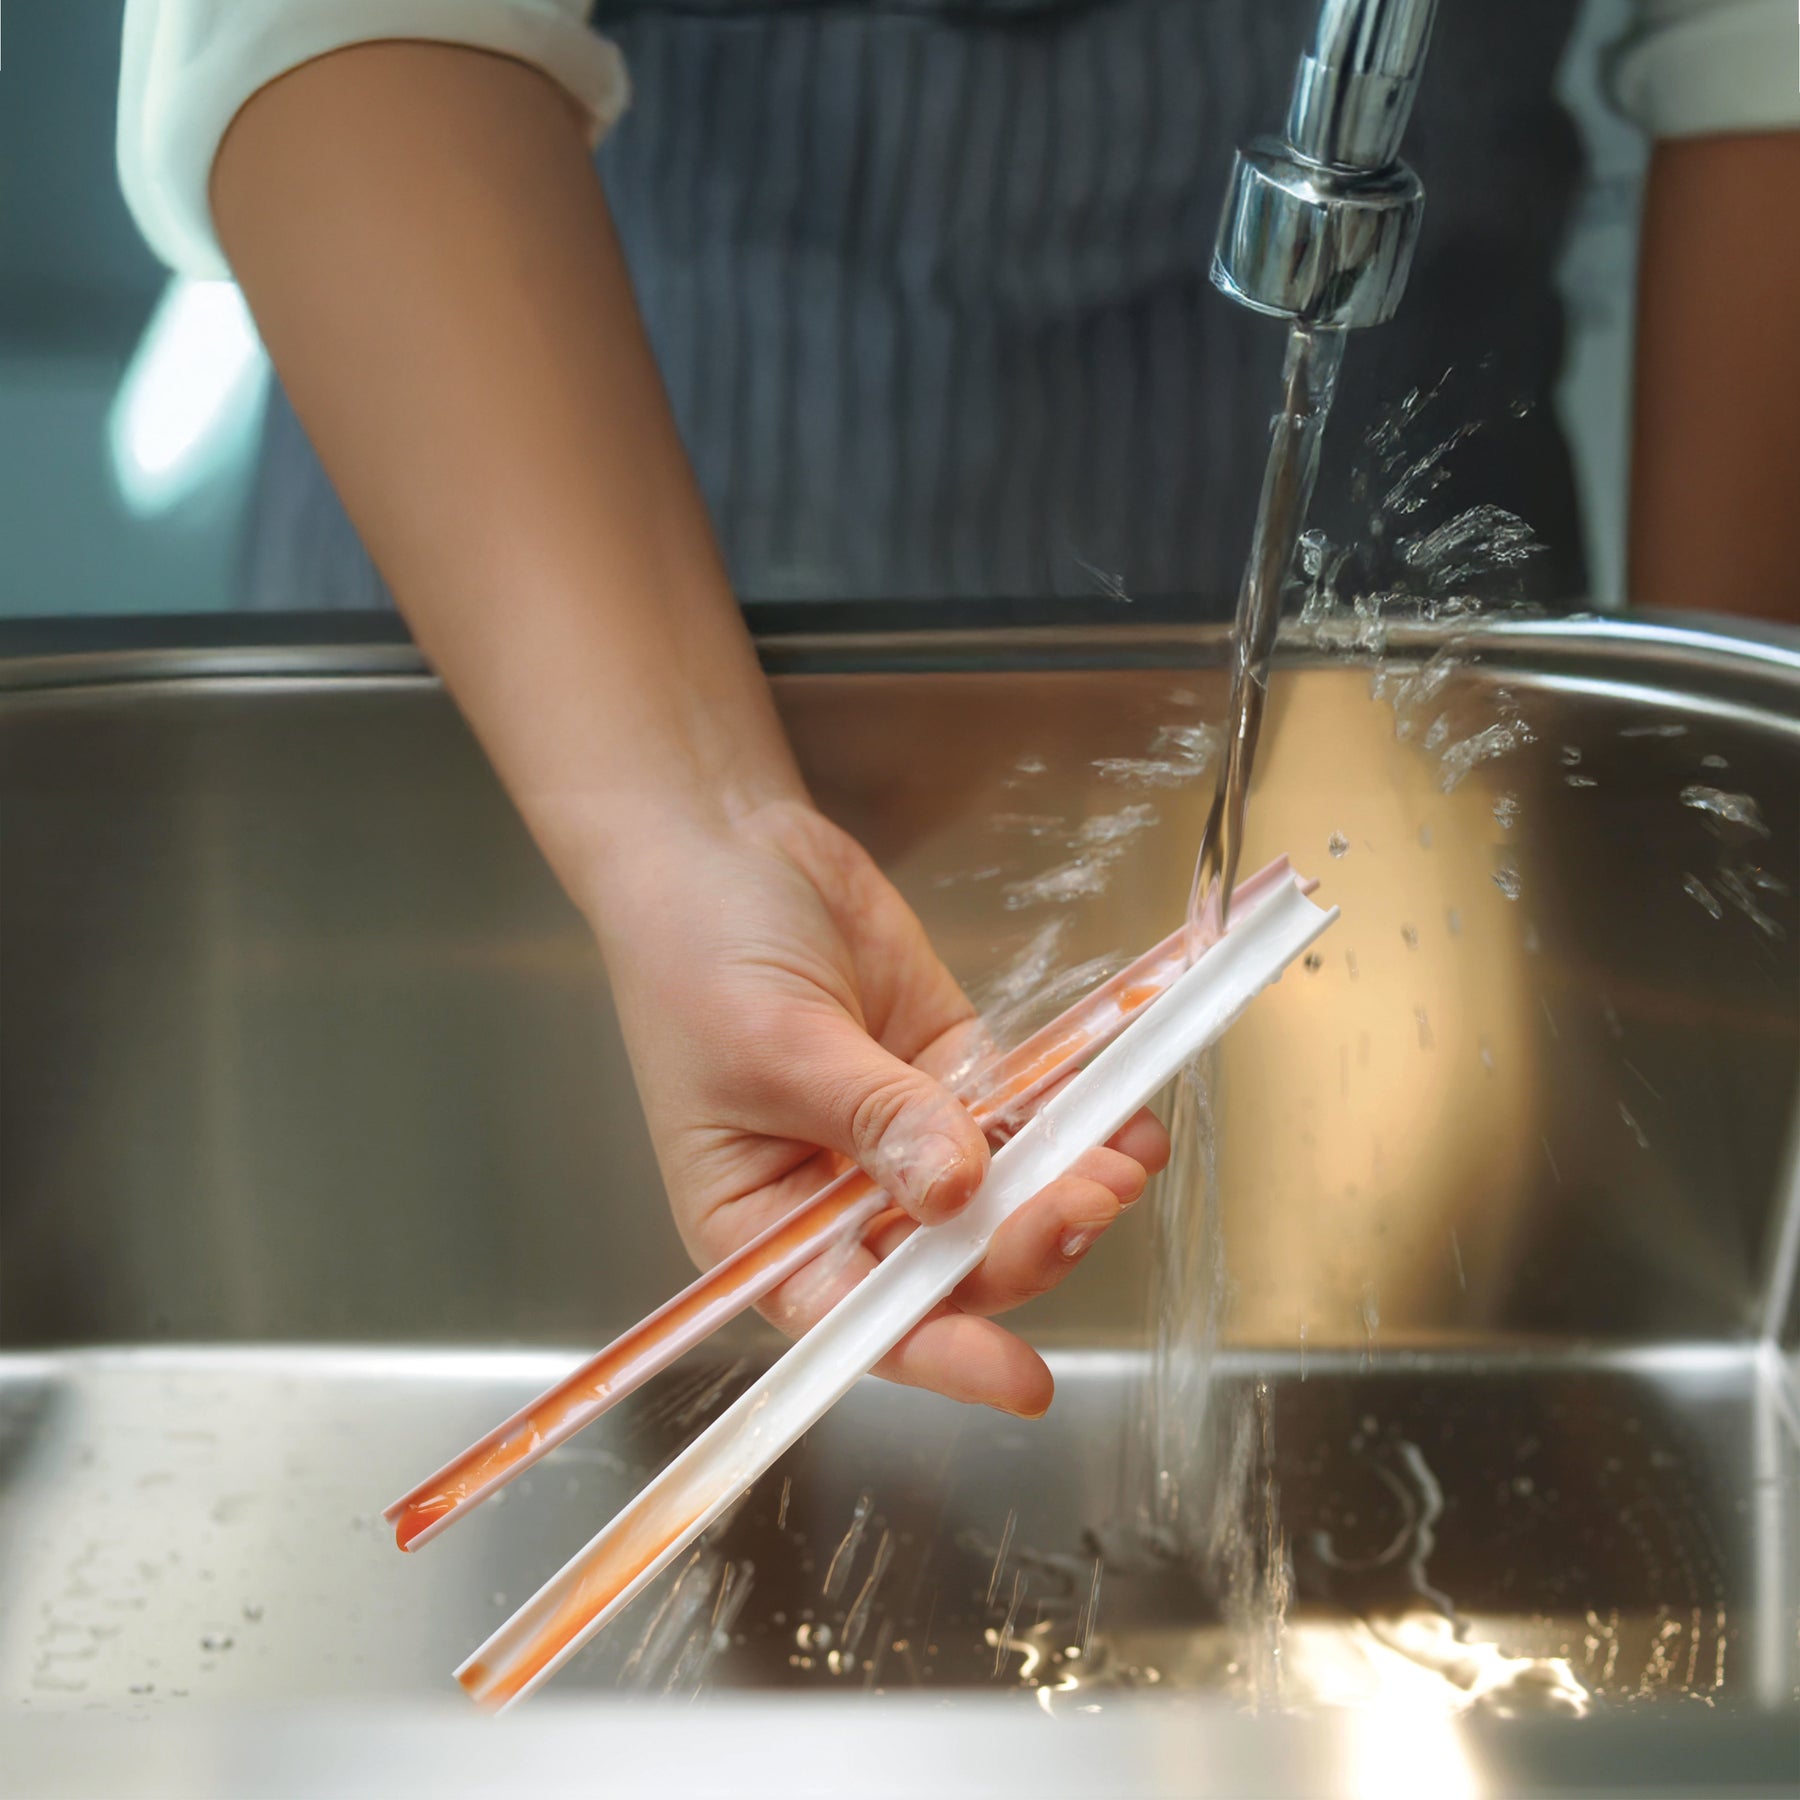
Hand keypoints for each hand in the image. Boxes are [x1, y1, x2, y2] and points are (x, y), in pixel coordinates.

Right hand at [593, 799, 1169, 1417]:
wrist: (722, 840)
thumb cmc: (696, 954)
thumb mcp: (773, 1044)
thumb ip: (872, 1117)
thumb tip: (958, 1191)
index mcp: (764, 1227)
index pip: (855, 1316)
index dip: (939, 1351)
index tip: (1020, 1379)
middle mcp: (838, 1199)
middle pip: (946, 1259)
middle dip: (1022, 1243)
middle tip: (1087, 1202)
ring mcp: (904, 1135)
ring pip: (1000, 1196)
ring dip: (1066, 1188)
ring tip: (1124, 1160)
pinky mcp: (952, 1072)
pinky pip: (1024, 1116)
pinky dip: (1077, 1121)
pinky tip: (1126, 1116)